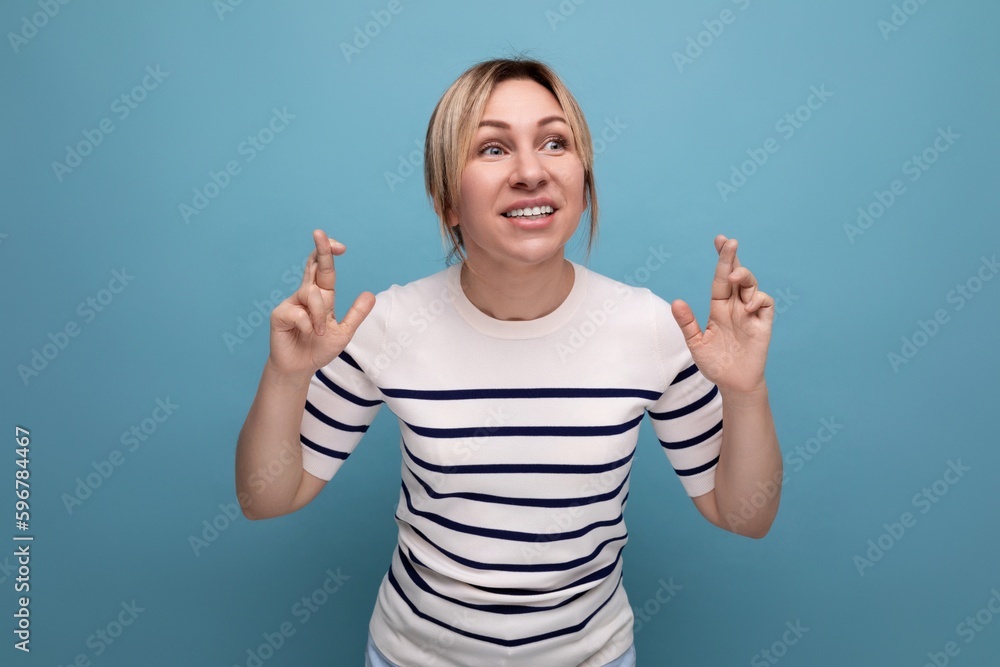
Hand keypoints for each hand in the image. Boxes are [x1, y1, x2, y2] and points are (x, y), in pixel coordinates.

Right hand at [267, 230, 374, 376]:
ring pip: (311, 293)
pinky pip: (299, 313)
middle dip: (319, 249)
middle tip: (319, 232)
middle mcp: (305, 295)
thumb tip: (370, 294)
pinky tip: (306, 333)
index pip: (324, 269)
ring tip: (319, 331)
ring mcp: (291, 303)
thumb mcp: (343, 332)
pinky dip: (308, 324)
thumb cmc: (319, 348)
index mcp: (322, 296)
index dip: (329, 253)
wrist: (300, 368)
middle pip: (312, 265)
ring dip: (320, 314)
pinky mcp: (279, 315)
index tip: (341, 246)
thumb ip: (355, 314)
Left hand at [670, 235, 773, 394]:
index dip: (721, 260)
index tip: (719, 240)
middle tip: (729, 242)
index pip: (720, 279)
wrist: (733, 384)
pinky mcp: (763, 323)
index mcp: (719, 308)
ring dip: (744, 277)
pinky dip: (758, 299)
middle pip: (736, 276)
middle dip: (733, 258)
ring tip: (734, 277)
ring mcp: (750, 313)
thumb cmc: (715, 364)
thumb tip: (676, 301)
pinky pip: (765, 303)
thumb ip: (687, 323)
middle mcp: (735, 306)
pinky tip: (748, 304)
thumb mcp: (696, 343)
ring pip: (751, 285)